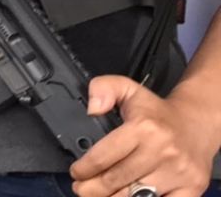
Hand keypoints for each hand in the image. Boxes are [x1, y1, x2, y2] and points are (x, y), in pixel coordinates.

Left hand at [69, 76, 217, 196]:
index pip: (104, 156)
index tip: (76, 172)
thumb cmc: (158, 112)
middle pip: (117, 179)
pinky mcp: (192, 187)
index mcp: (143, 127)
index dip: (84, 169)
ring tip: (99, 195)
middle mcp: (162, 151)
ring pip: (136, 195)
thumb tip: (92, 108)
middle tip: (81, 189)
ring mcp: (179, 172)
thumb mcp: (127, 88)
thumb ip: (103, 88)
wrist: (198, 123)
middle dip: (93, 188)